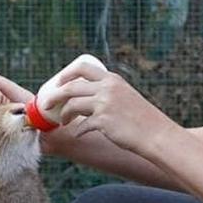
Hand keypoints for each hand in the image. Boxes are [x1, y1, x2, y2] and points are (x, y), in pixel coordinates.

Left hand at [44, 62, 175, 155]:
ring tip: (62, 121)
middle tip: (47, 104)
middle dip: (55, 95)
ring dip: (63, 114)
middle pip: (71, 86)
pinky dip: (78, 130)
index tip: (58, 83)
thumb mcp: (126, 96)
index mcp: (112, 79)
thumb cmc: (142, 119)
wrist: (156, 134)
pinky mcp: (103, 121)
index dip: (66, 74)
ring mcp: (104, 104)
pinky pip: (82, 125)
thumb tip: (86, 98)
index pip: (82, 68)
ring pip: (72, 105)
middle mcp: (107, 88)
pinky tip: (78, 134)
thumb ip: (108, 93)